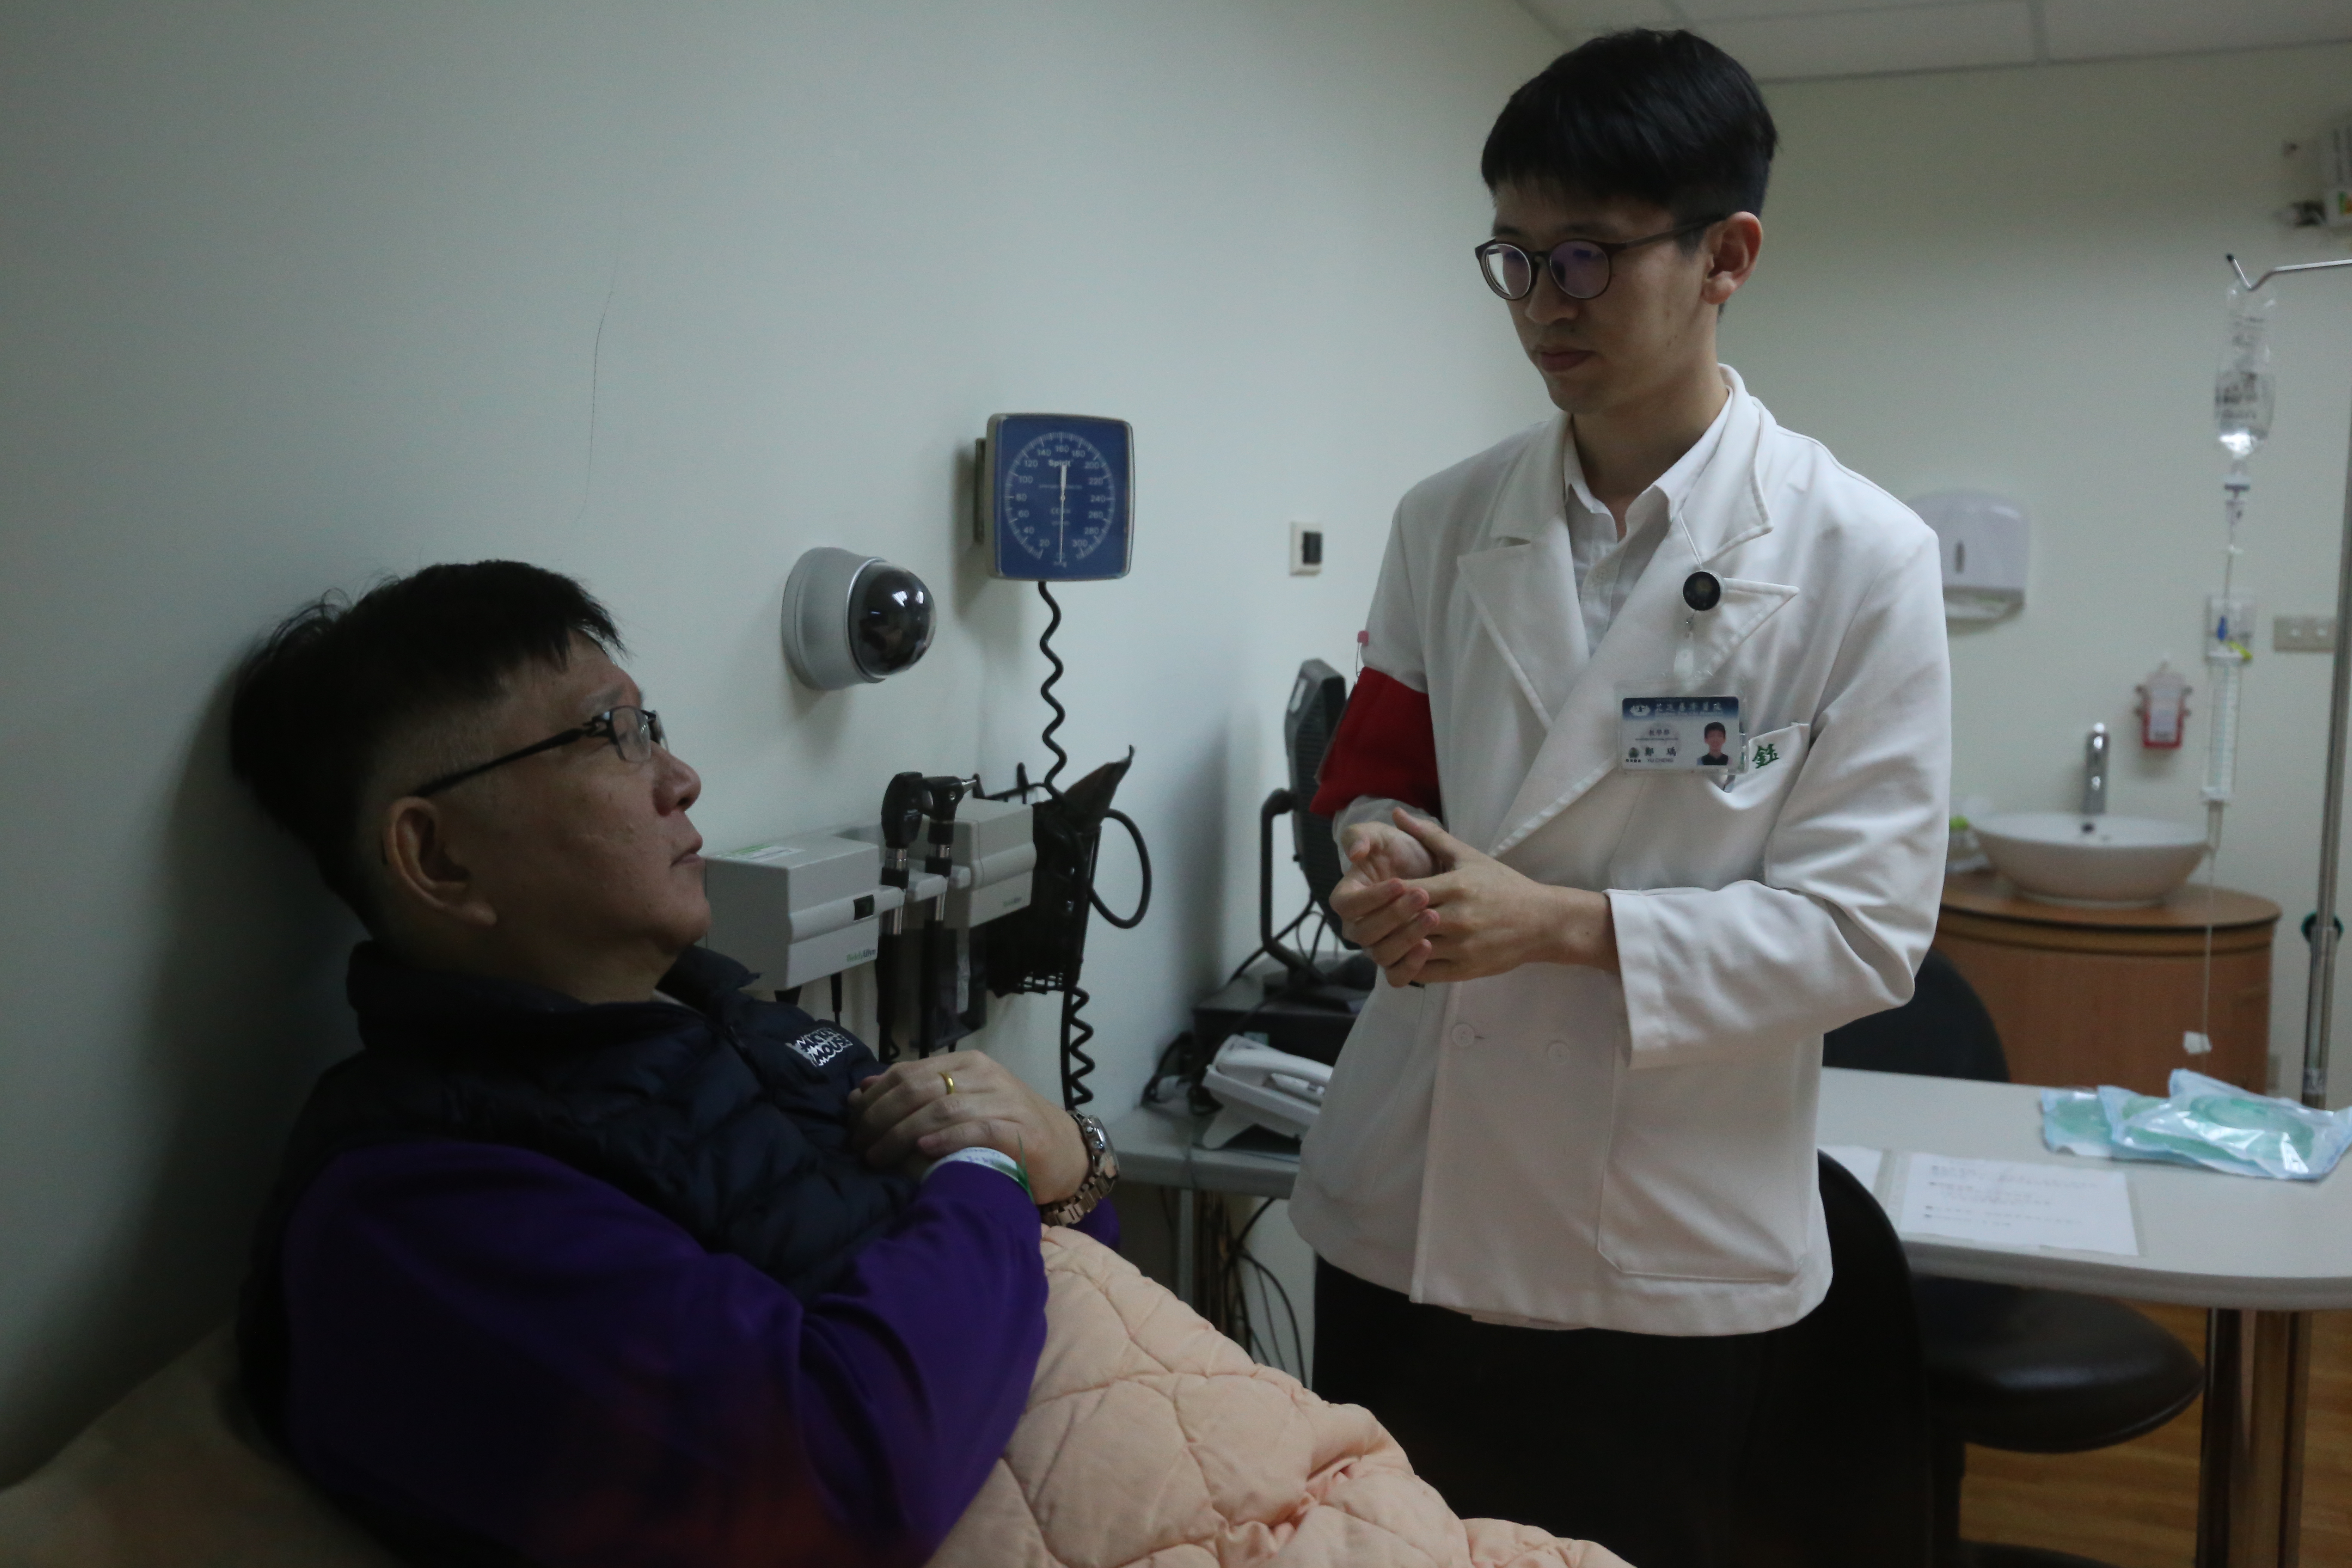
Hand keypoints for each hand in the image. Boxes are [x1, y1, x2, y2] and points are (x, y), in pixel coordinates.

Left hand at [848, 1050, 1088, 1203]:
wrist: (1064, 1151)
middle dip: (880, 1118)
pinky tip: (923, 1150)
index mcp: (966, 1063)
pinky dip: (946, 1138)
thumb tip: (862, 1090)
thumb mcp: (959, 1102)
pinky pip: (977, 1129)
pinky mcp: (1020, 1131)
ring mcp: (1005, 1101)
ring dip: (902, 1134)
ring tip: (878, 1157)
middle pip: (918, 1088)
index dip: (873, 1098)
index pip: (907, 1072)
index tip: (852, 1126)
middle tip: (860, 1146)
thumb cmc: (1004, 1128)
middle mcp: (985, 1075)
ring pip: (942, 1108)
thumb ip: (916, 1094)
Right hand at [1330, 812, 1444, 985]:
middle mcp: (1357, 926)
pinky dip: (1410, 966)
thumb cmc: (1402, 850)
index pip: (1346, 905)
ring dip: (1405, 938)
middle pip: (1364, 933)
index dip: (1370, 898)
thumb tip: (1354, 853)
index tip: (1399, 883)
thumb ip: (1361, 836)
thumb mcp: (1381, 835)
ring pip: (1381, 955)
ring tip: (1433, 917)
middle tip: (1423, 896)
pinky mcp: (1397, 961)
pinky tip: (1429, 946)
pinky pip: (1396, 976)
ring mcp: (1376, 946)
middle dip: (1394, 915)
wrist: (1434, 870)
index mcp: (1347, 897)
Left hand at [1382, 814, 1617, 985]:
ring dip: (1393, 944)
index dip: (1383, 894)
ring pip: (1411, 950)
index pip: (1405, 891)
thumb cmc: (1502, 885)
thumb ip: (1430, 836)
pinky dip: (1408, 965)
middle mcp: (1458, 917)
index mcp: (1456, 886)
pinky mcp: (1466, 970)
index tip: (1374, 893)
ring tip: (1381, 937)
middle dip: (1384, 921)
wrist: (1542, 922)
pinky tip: (1402, 954)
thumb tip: (1397, 813)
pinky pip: (1424, 972)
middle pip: (1404, 922)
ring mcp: (1462, 947)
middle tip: (1369, 918)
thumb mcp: (1468, 856)